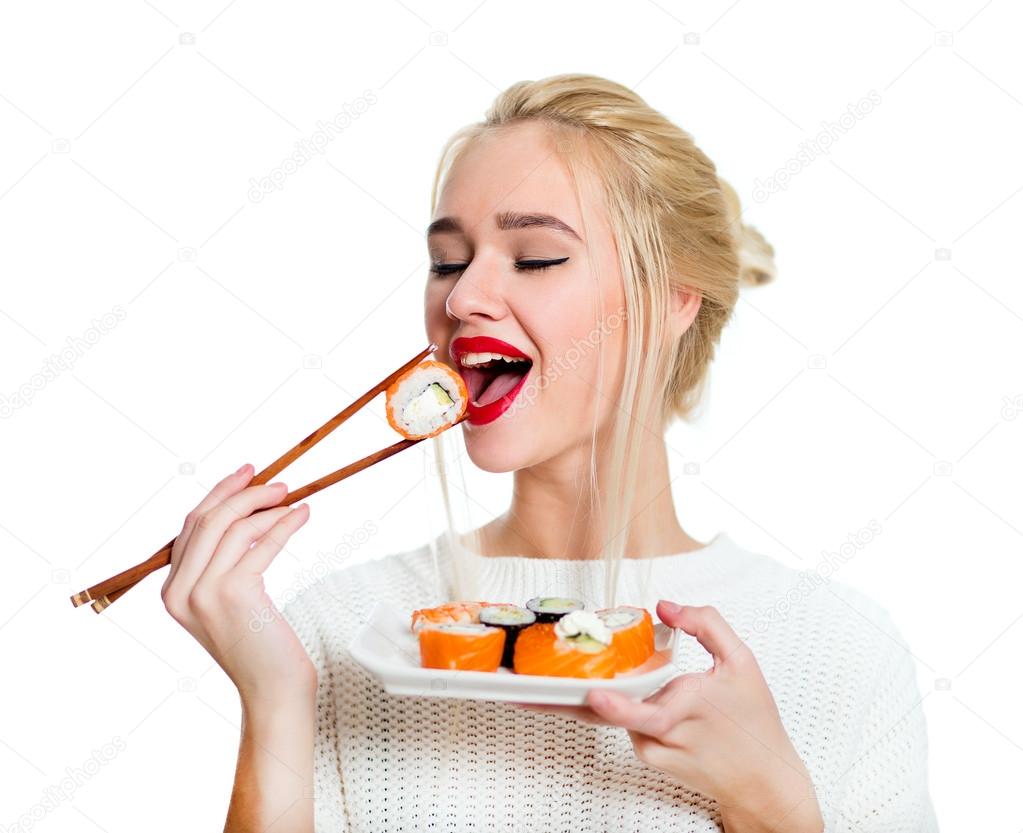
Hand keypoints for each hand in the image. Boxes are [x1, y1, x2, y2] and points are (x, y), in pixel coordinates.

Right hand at [161, 464, 314, 706]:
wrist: (273, 690)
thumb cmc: (259, 646)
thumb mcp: (227, 603)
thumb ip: (220, 565)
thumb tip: (242, 511)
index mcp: (171, 592)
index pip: (191, 527)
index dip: (220, 494)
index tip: (246, 474)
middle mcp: (179, 592)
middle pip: (208, 520)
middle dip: (244, 493)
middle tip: (278, 483)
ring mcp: (204, 593)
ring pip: (235, 528)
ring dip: (269, 507)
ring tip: (294, 500)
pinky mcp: (235, 593)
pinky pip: (262, 543)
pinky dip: (285, 524)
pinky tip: (301, 516)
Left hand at [516, 600, 822, 831]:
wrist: (764, 784)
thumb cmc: (756, 723)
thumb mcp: (743, 663)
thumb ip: (707, 625)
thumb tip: (666, 606)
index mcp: (684, 710)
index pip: (638, 710)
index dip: (610, 704)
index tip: (589, 692)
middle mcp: (659, 735)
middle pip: (601, 713)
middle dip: (555, 700)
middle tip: (514, 685)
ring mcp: (650, 750)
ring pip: (609, 715)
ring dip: (587, 694)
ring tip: (547, 674)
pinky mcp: (647, 758)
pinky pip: (621, 724)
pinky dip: (610, 705)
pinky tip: (606, 688)